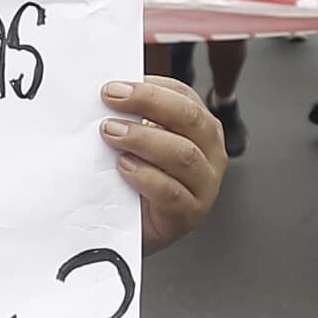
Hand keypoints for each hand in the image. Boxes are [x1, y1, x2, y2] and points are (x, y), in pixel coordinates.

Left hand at [103, 75, 224, 252]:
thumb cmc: (135, 182)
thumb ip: (130, 118)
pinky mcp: (190, 214)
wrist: (131, 231)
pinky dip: (146, 177)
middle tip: (112, 100)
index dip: (150, 87)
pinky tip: (124, 168)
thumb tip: (107, 93)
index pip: (184, 95)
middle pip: (189, 118)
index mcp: (199, 127)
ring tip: (112, 134)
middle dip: (148, 103)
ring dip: (143, 139)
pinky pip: (172, 192)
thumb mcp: (136, 143)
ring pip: (184, 154)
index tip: (115, 86)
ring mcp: (204, 185)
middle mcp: (210, 152)